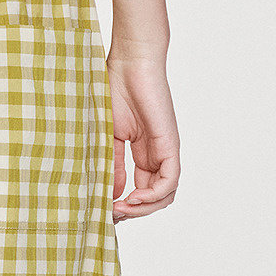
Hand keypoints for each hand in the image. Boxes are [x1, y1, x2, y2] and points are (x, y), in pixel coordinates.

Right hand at [106, 54, 179, 220]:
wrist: (130, 61)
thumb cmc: (116, 87)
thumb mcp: (109, 134)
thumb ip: (113, 163)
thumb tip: (112, 193)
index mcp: (143, 151)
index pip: (141, 188)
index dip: (126, 204)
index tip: (104, 210)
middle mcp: (158, 154)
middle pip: (155, 197)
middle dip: (134, 211)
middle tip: (111, 214)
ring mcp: (166, 150)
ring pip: (166, 194)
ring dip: (144, 208)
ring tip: (120, 209)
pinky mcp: (170, 144)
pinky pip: (170, 181)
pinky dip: (154, 195)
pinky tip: (133, 197)